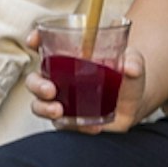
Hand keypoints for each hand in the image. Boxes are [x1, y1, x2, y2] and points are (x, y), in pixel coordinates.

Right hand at [27, 40, 153, 132]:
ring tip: (59, 111)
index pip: (44, 46)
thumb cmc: (127, 76)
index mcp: (67, 58)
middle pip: (34, 80)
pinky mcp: (71, 121)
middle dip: (36, 85)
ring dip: (44, 108)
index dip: (35, 41)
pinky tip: (92, 126)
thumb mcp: (133, 64)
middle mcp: (59, 79)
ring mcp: (62, 101)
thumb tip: (130, 66)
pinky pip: (65, 126)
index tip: (33, 41)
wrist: (133, 103)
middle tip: (50, 89)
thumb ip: (134, 62)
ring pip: (40, 106)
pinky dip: (76, 126)